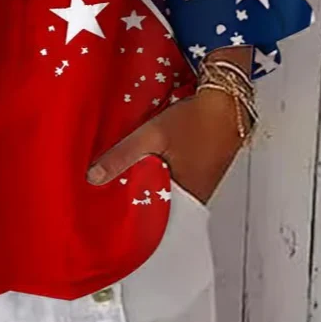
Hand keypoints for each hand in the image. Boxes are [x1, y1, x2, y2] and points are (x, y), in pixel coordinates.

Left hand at [86, 46, 252, 205]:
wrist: (227, 101)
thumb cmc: (195, 120)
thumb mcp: (152, 135)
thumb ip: (123, 156)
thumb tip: (93, 178)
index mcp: (186, 197)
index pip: (152, 220)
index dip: (130, 217)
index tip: (107, 214)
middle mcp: (196, 196)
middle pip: (159, 206)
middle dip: (135, 201)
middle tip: (108, 197)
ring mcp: (200, 183)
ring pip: (167, 192)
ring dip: (147, 185)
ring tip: (120, 182)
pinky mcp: (201, 170)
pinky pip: (175, 180)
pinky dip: (159, 175)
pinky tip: (145, 164)